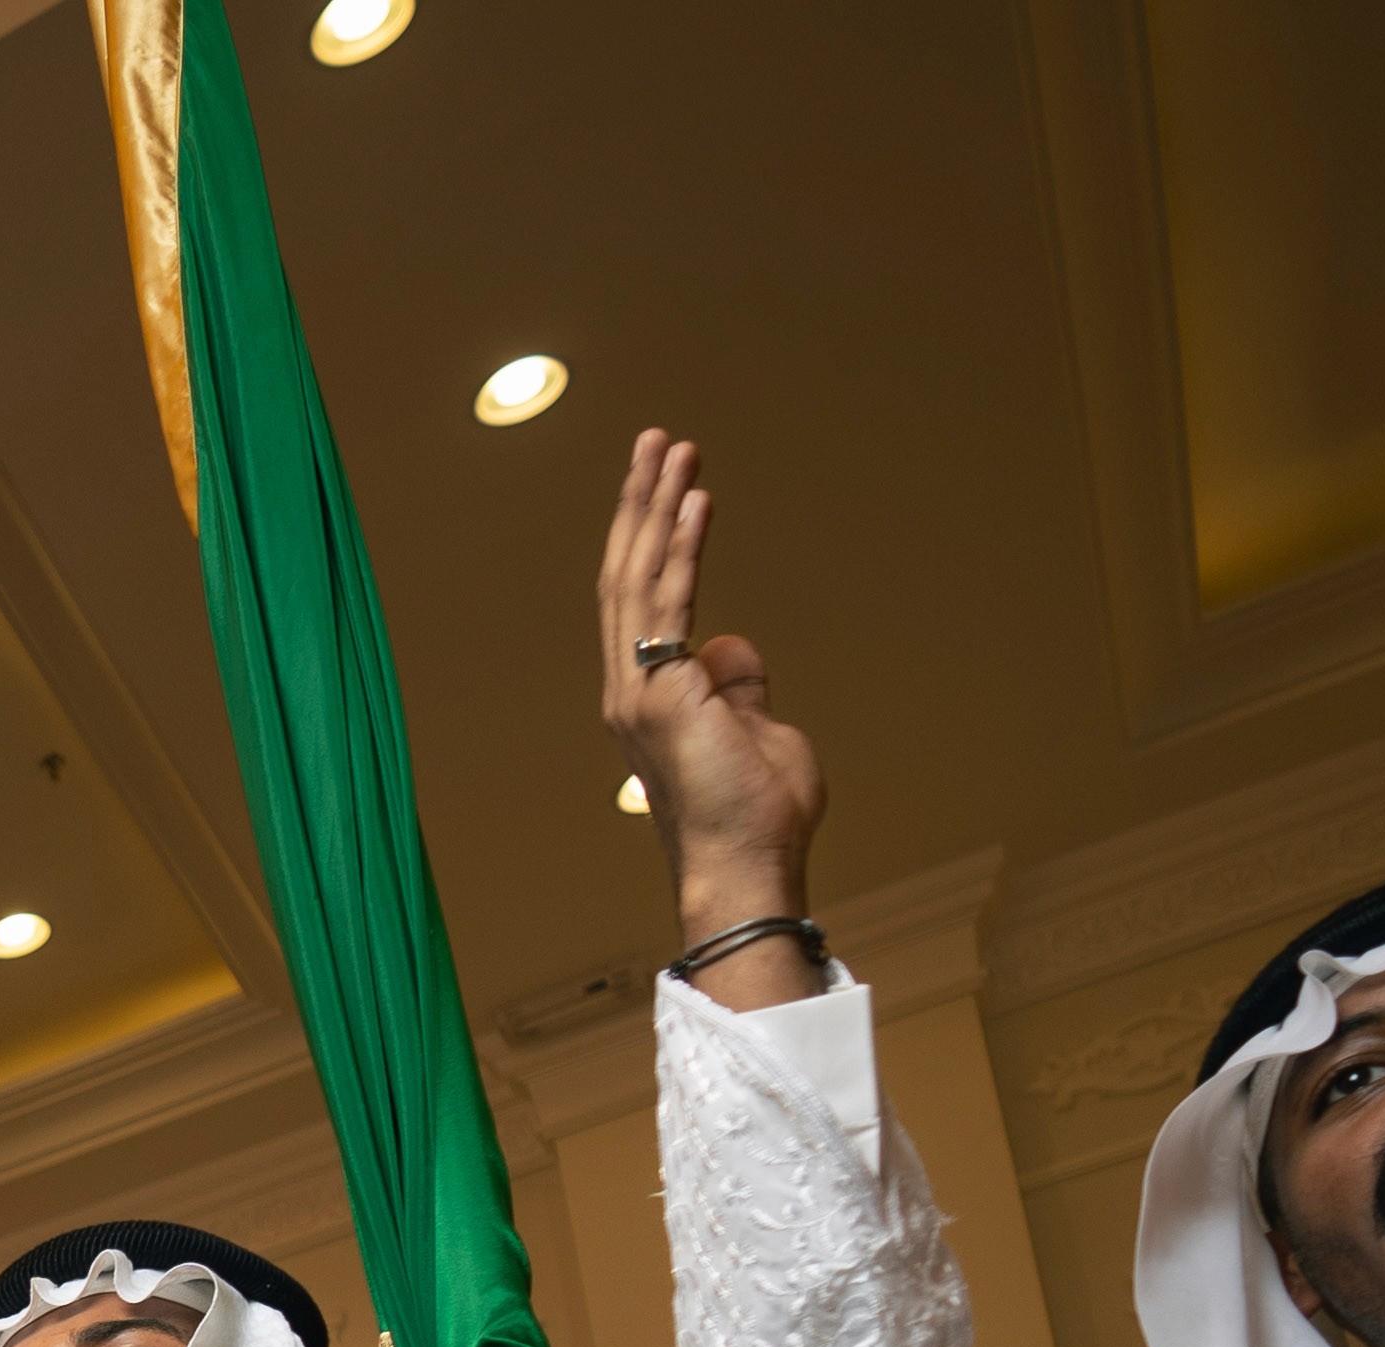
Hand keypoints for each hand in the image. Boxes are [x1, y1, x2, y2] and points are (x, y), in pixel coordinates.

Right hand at [599, 431, 824, 995]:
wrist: (746, 866)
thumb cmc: (758, 816)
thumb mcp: (757, 732)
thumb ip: (739, 686)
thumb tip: (733, 645)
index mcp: (647, 699)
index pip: (642, 602)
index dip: (653, 539)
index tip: (674, 487)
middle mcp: (628, 689)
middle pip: (626, 577)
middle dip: (640, 504)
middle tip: (656, 442)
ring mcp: (637, 691)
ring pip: (637, 578)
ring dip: (655, 508)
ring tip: (673, 448)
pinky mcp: (659, 692)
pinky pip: (667, 601)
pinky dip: (680, 546)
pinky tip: (697, 499)